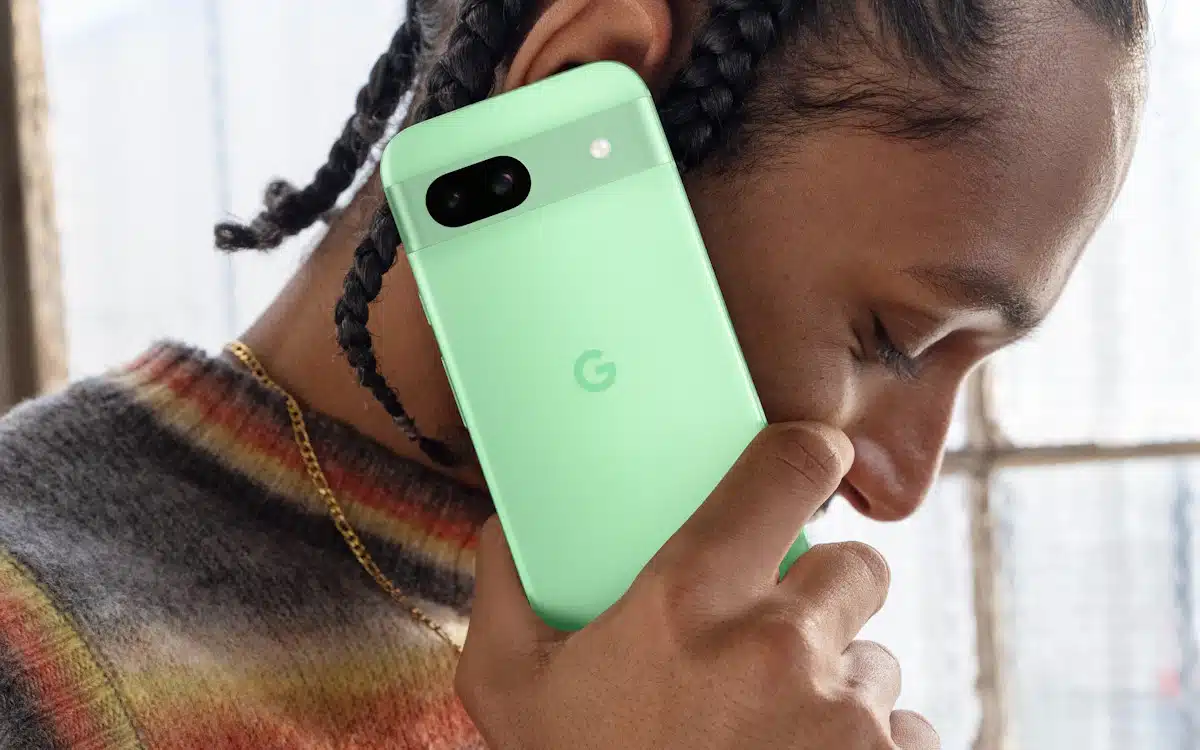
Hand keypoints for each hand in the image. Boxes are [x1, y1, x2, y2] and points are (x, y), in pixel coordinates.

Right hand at [459, 422, 938, 749]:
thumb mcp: (510, 694)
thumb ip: (506, 592)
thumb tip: (506, 523)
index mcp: (688, 599)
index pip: (792, 465)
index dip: (809, 453)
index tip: (809, 461)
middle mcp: (778, 645)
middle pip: (855, 567)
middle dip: (823, 597)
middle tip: (775, 639)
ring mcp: (846, 718)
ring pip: (876, 660)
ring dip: (839, 683)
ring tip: (777, 730)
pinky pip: (904, 734)